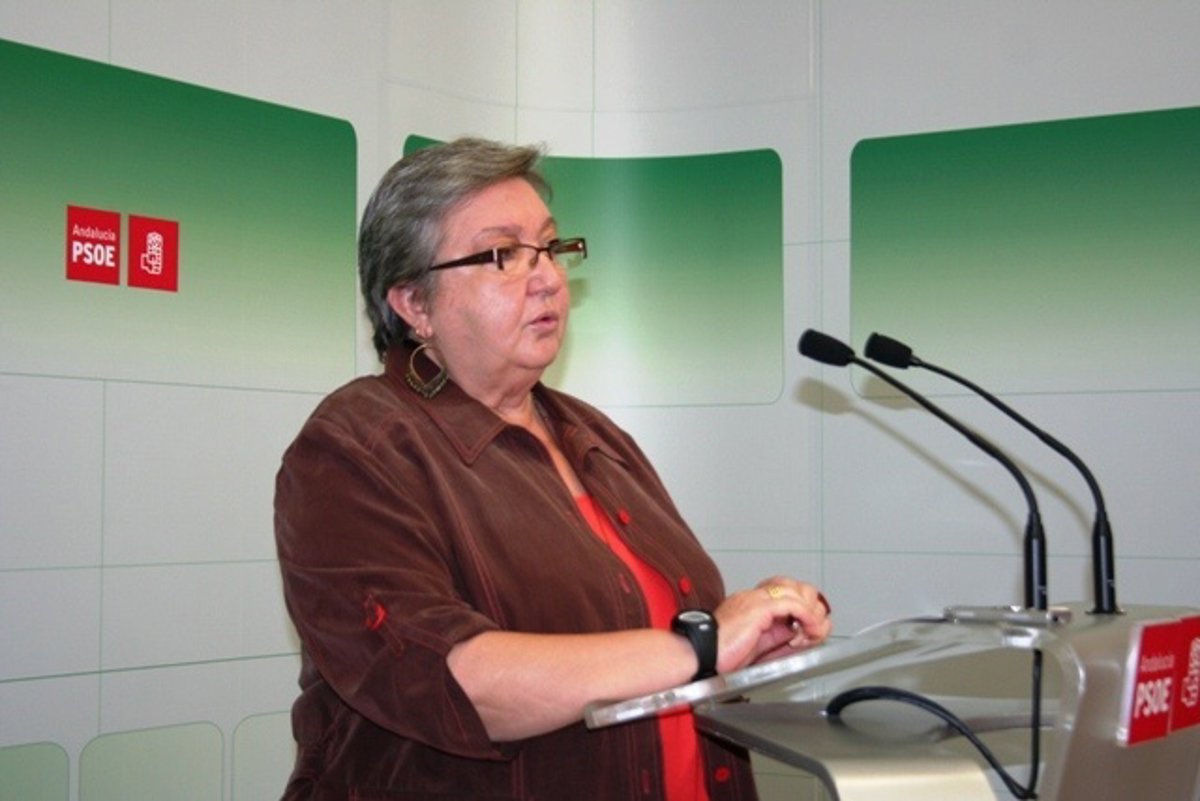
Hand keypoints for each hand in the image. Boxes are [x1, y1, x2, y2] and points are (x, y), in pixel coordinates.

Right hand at [712, 577, 831, 672]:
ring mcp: (756, 599)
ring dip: (812, 613)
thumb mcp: (756, 646)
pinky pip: (793, 604)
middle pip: (796, 587)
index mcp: (752, 604)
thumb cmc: (719, 654)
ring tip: (814, 632)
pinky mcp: (758, 607)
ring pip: (798, 591)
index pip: (787, 593)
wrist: (700, 654)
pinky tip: (809, 630)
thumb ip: (776, 637)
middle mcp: (754, 596)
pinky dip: (807, 616)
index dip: (804, 609)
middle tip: (815, 631)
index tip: (810, 631)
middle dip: (812, 607)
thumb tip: (799, 636)